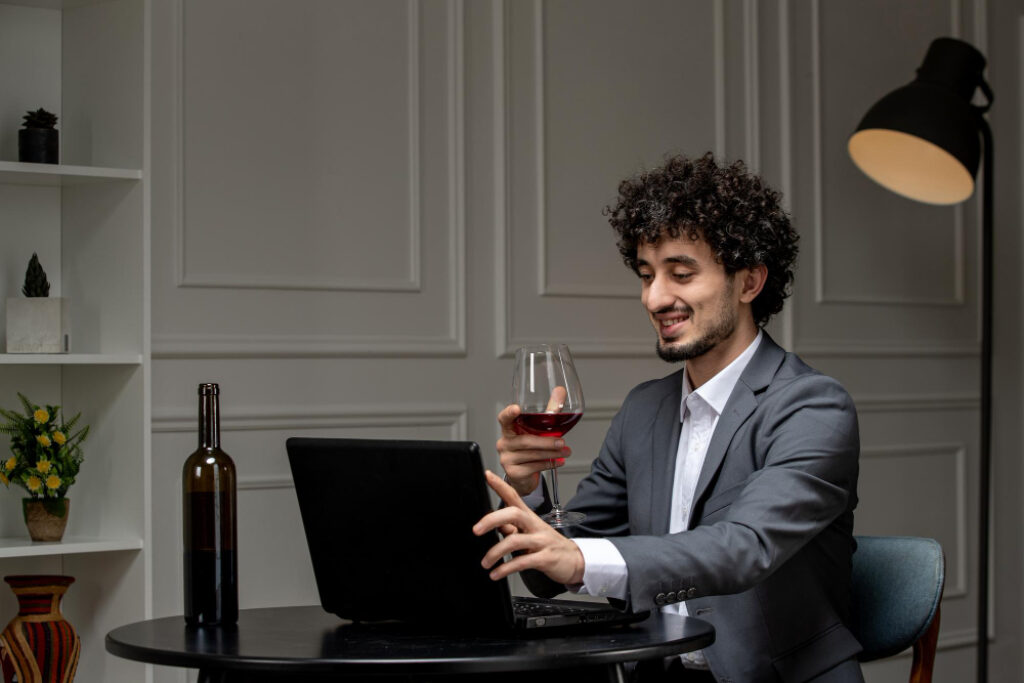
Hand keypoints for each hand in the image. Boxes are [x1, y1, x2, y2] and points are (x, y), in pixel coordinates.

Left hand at [473, 470, 584, 584]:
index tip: (487, 475)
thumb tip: (493, 525)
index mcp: (530, 517)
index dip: (500, 485)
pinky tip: (496, 574)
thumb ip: (512, 529)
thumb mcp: (530, 533)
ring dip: (494, 553)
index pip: (514, 496)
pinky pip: (522, 562)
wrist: (575, 561)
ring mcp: (541, 541)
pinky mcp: (545, 558)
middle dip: (492, 520)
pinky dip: (505, 569)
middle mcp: (535, 526)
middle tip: (476, 530)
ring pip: (514, 541)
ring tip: (485, 563)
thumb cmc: (549, 546)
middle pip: (513, 514)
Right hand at [496, 389, 571, 496]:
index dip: (509, 413)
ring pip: (531, 455)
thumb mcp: (539, 429)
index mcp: (509, 429)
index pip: (504, 419)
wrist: (524, 476)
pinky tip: (558, 462)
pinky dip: (548, 464)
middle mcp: (504, 443)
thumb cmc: (531, 448)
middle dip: (546, 442)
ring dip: (552, 453)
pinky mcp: (513, 472)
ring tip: (565, 452)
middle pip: (525, 441)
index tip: (516, 408)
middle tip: (561, 442)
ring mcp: (507, 458)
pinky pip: (533, 467)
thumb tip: (560, 391)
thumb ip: (549, 411)